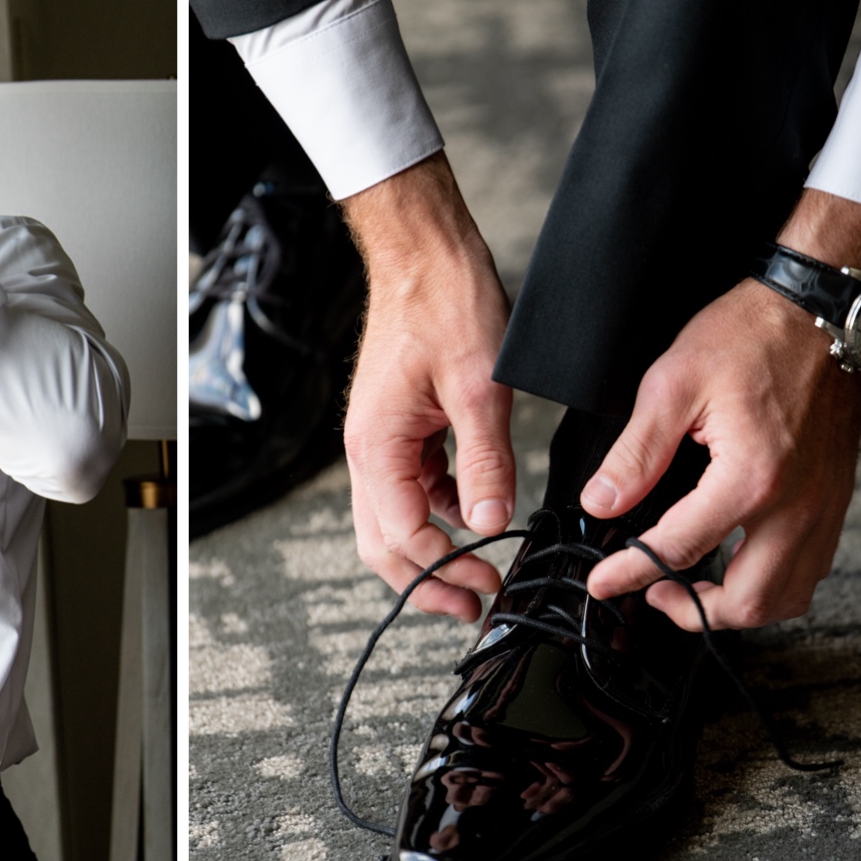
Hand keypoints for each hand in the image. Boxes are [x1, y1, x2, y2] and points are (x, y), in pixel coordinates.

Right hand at [342, 153, 517, 622]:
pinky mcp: (399, 428)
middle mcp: (367, 450)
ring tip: (478, 572)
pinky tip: (477, 516)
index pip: (402, 537)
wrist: (426, 254)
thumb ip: (485, 465)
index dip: (444, 573)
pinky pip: (413, 487)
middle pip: (383, 543)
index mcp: (376, 447)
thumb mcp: (479, 390)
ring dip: (433, 551)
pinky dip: (441, 511)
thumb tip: (492, 525)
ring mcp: (380, 440)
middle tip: (472, 607)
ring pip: (395, 519)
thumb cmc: (443, 303)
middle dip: (426, 581)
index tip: (486, 589)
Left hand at [583, 190, 860, 629]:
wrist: (821, 311)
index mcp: (750, 479)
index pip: (677, 551)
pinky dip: (772, 582)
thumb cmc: (751, 337)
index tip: (602, 584)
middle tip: (652, 592)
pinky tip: (738, 561)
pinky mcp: (836, 500)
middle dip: (693, 612)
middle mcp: (797, 505)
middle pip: (748, 604)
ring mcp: (824, 507)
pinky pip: (810, 569)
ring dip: (737, 607)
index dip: (629, 574)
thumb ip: (635, 454)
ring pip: (787, 598)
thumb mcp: (673, 385)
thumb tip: (602, 503)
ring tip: (694, 586)